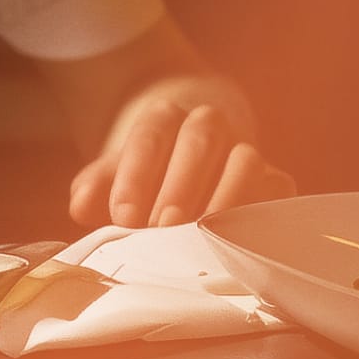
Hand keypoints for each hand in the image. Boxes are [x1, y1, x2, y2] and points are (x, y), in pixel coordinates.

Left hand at [66, 82, 294, 228]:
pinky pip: (277, 190)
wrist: (191, 158)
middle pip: (198, 141)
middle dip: (180, 185)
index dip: (136, 175)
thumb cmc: (147, 174)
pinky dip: (262, 212)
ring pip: (244, 160)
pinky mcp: (272, 179)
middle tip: (162, 227)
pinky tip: (240, 241)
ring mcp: (244, 148)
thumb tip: (81, 205)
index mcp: (164, 117)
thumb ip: (95, 187)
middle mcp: (208, 124)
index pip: (150, 134)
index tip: (123, 216)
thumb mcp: (115, 174)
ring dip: (224, 198)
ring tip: (202, 236)